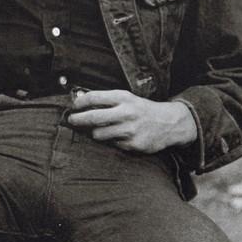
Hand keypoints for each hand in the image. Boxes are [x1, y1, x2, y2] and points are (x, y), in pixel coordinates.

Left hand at [68, 89, 196, 152]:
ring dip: (94, 132)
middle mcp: (126, 113)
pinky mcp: (133, 144)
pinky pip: (112, 143)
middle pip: (93, 117)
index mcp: (123, 98)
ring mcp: (130, 130)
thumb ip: (106, 100)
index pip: (94, 97)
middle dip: (78, 119)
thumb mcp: (127, 98)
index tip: (74, 106)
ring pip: (99, 134)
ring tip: (98, 129)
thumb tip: (81, 101)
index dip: (80, 103)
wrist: (169, 123)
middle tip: (72, 120)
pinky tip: (119, 136)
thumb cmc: (142, 109)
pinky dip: (111, 140)